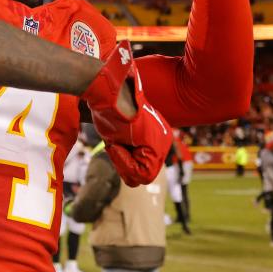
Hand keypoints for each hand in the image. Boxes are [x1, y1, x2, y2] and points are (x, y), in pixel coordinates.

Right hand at [81, 41, 172, 185]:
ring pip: (142, 177)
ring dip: (122, 163)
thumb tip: (132, 179)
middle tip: (115, 141)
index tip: (115, 140)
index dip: (122, 162)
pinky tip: (118, 142)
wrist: (109, 93)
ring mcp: (162, 145)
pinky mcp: (156, 148)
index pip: (140, 168)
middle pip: (142, 175)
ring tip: (117, 139)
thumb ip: (127, 153)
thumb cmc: (109, 110)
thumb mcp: (118, 136)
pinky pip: (141, 173)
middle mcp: (164, 141)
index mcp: (157, 137)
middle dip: (123, 164)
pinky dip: (123, 162)